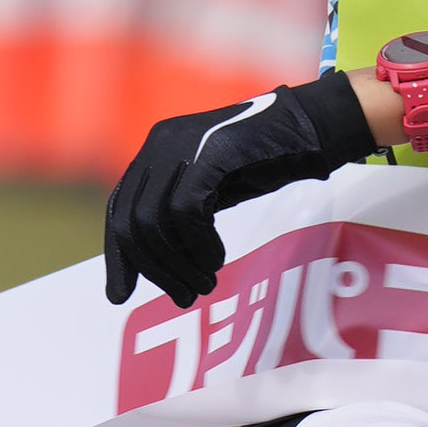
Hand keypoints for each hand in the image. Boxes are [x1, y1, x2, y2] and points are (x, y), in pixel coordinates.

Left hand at [103, 70, 378, 307]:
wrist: (309, 129)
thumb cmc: (264, 163)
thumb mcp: (210, 190)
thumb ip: (178, 215)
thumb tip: (153, 264)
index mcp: (154, 152)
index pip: (118, 210)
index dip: (119, 258)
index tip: (121, 296)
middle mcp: (159, 144)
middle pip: (132, 222)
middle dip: (155, 269)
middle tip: (184, 297)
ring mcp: (182, 145)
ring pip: (155, 221)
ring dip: (179, 264)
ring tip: (205, 284)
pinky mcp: (210, 153)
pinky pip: (187, 211)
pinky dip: (200, 245)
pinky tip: (218, 260)